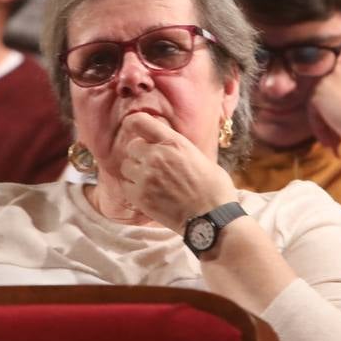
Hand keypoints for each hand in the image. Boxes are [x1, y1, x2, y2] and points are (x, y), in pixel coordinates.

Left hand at [116, 113, 238, 232]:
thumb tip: (168, 147)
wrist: (213, 219)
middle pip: (132, 146)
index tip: (133, 128)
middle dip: (139, 154)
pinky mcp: (140, 196)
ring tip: (149, 181)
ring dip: (134, 172)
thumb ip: (179, 149)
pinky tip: (147, 194)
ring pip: (126, 166)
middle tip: (150, 165)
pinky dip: (133, 189)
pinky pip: (125, 186)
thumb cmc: (215, 190)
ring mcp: (147, 176)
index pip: (140, 121)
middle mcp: (157, 155)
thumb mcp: (200, 158)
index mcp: (174, 142)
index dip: (133, 123)